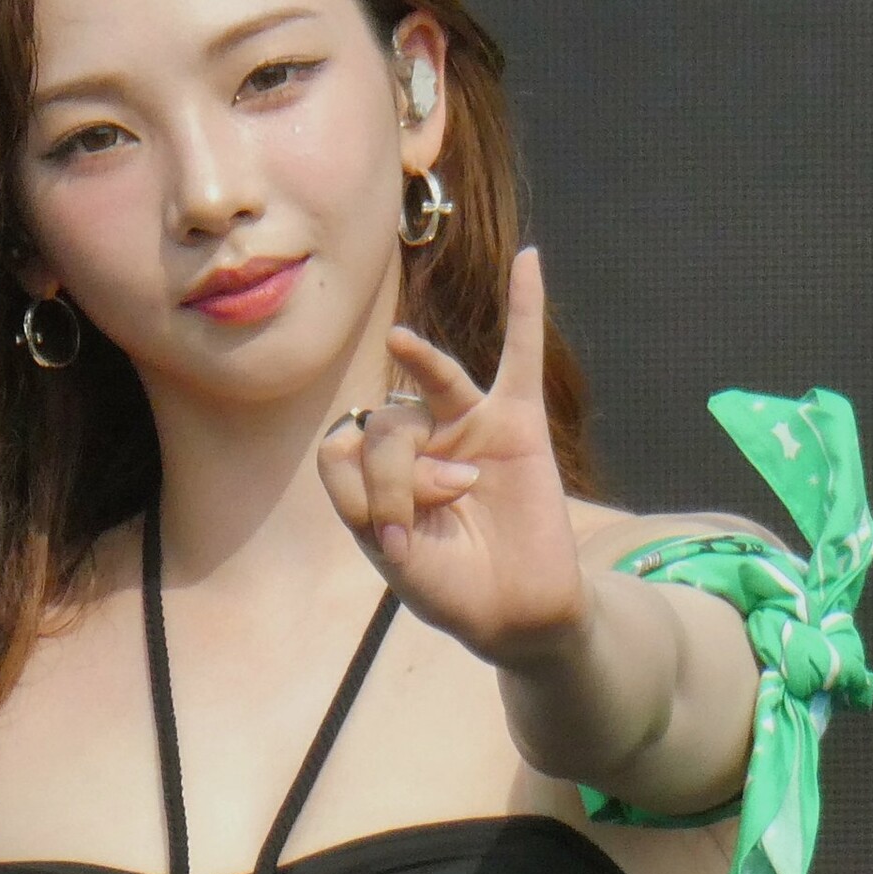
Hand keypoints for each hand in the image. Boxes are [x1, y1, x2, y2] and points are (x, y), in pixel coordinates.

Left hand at [317, 247, 592, 665]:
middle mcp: (416, 439)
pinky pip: (522, 355)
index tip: (392, 536)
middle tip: (433, 519)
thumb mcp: (394, 557)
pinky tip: (529, 261)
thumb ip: (376, 503)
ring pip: (435, 385)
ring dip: (421, 369)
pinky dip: (526, 307)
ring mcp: (467, 425)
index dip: (361, 485)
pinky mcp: (518, 424)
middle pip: (387, 420)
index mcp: (375, 472)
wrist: (513, 612)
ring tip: (410, 370)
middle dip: (401, 475)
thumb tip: (398, 446)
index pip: (343, 446)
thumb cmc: (450, 585)